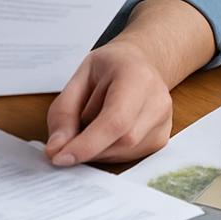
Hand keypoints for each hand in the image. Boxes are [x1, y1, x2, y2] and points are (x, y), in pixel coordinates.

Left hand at [44, 39, 172, 166]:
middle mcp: (157, 99)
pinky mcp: (161, 137)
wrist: (138, 62)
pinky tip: (106, 133)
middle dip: (89, 146)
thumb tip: (56, 149)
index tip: (60, 157)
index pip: (116, 120)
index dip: (88, 144)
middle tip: (71, 134)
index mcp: (136, 76)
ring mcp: (164, 120)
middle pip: (121, 141)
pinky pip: (129, 157)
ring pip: (124, 153)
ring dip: (98, 149)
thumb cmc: (108, 67)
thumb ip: (64, 113)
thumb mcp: (78, 78)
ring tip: (95, 123)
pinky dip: (109, 151)